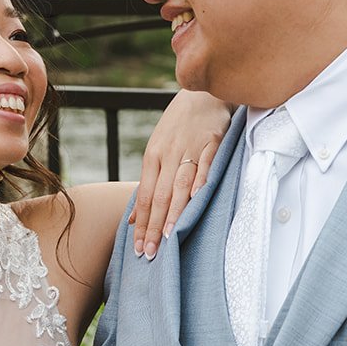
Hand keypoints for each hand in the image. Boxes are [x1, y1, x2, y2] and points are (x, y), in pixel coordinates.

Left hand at [129, 91, 231, 257]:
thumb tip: (133, 219)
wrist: (201, 93)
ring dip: (174, 212)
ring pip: (180, 185)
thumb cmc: (178, 127)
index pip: (146, 197)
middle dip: (154, 226)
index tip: (139, 249)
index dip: (142, 224)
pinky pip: (207, 165)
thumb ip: (148, 185)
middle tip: (150, 253)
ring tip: (169, 237)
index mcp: (153, 157)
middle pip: (160, 196)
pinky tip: (197, 201)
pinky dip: (202, 182)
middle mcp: (168, 154)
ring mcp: (191, 148)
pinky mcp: (213, 142)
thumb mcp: (156, 151)